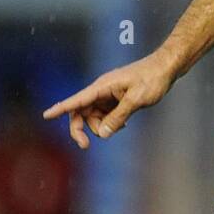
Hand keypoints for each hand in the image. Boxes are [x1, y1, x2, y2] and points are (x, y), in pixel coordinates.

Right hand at [42, 49, 177, 148]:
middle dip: (80, 128)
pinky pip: (105, 115)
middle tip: (85, 146)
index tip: (46, 115)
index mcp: (102, 86)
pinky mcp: (116, 99)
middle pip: (80, 112)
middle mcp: (101, 90)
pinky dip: (110, 123)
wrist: (166, 68)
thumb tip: (102, 134)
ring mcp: (108, 95)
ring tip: (121, 127)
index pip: (77, 100)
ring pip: (93, 116)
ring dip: (100, 126)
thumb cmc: (152, 79)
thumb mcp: (137, 99)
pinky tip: (124, 124)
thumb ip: (118, 117)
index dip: (60, 108)